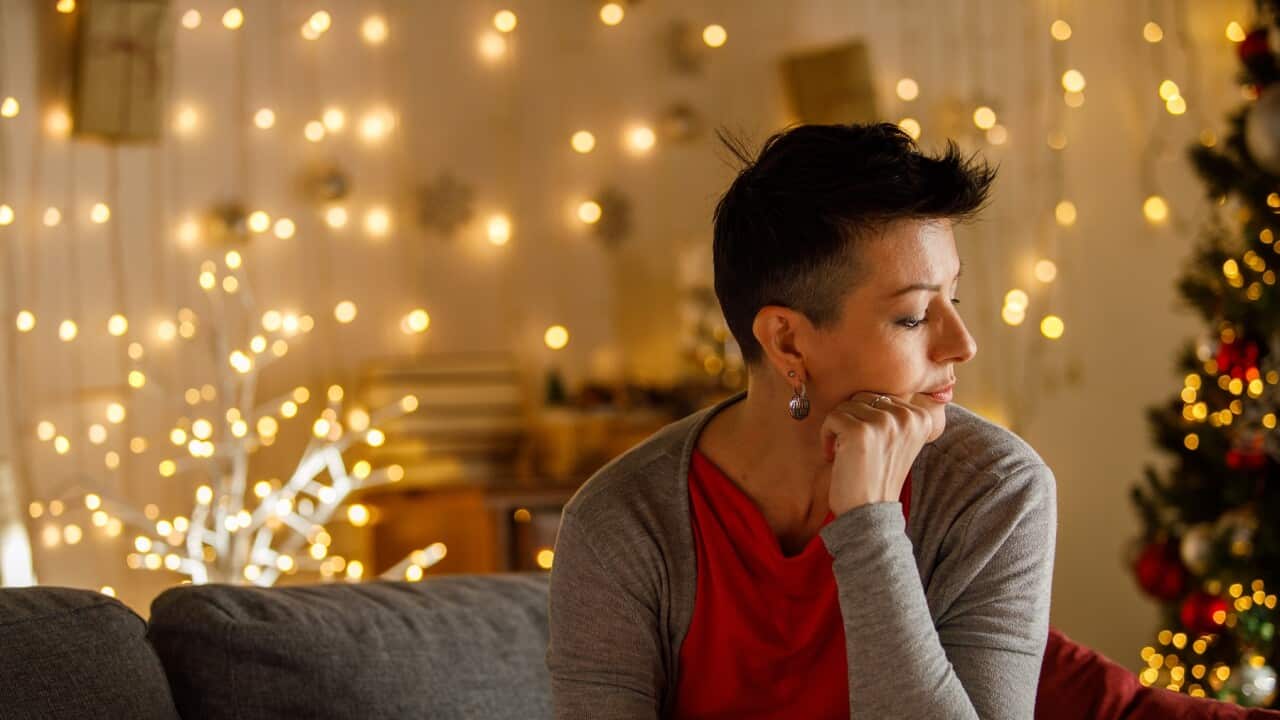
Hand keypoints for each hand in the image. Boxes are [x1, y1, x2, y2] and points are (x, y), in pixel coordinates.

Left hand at [821, 391, 933, 514]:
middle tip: (854, 449)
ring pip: (846, 405)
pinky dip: (826, 437)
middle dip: (852, 420)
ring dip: (839, 429)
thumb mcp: (898, 441)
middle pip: (864, 397)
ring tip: (846, 453)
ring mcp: (884, 423)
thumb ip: (894, 414)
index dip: (869, 418)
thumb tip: (872, 377)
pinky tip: (836, 457)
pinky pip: (832, 417)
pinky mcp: (860, 431)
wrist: (869, 514)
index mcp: (921, 417)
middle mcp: (907, 417)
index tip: (871, 444)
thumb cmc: (877, 477)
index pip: (882, 395)